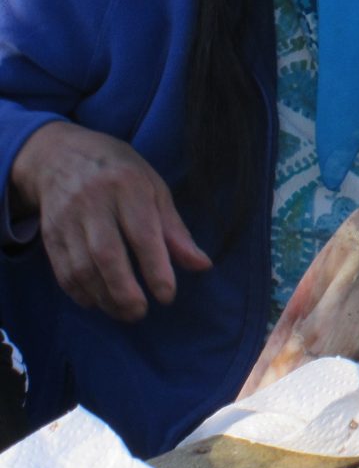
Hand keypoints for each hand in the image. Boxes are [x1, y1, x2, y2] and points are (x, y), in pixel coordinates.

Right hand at [9, 121, 210, 320]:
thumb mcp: (154, 189)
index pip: (142, 233)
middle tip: (141, 312)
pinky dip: (79, 291)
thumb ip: (175, 230)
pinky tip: (97, 301)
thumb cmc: (121, 173)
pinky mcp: (49, 233)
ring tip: (124, 311)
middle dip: (124, 290)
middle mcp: (94, 202)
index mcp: (128, 186)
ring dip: (103, 296)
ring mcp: (67, 218)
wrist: (62, 155)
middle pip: (106, 254)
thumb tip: (202, 265)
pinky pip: (61, 270)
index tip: (167, 295)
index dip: (156, 268)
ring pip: (81, 266)